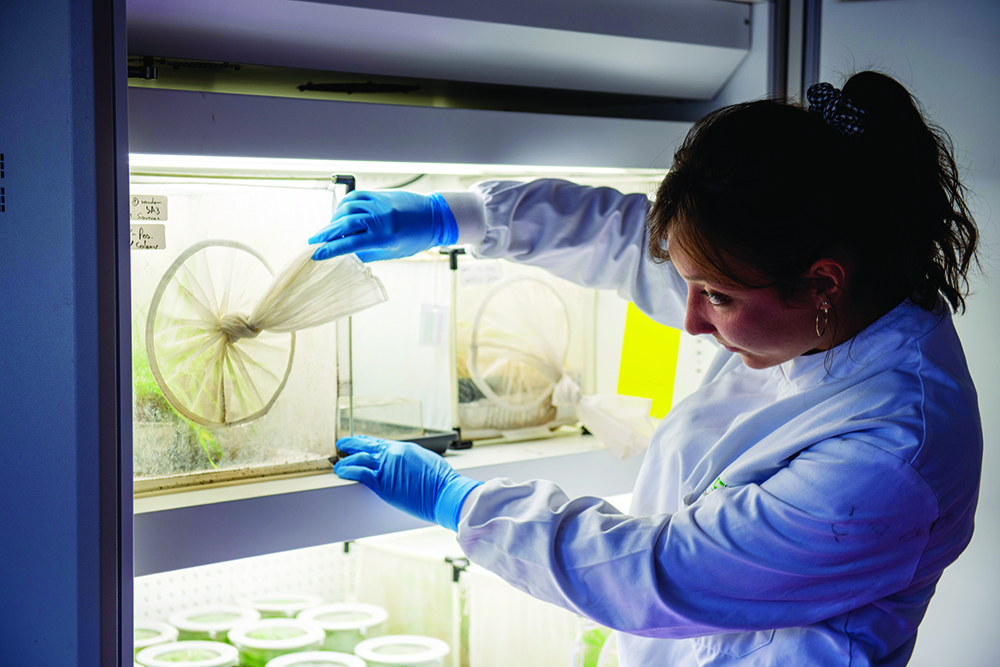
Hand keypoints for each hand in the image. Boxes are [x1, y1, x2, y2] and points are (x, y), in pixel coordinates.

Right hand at [309, 191, 457, 261]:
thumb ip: (367, 252)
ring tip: (329, 229)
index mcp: (385, 237)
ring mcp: (380, 203)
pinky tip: (341, 214)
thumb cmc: (416, 239)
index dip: (330, 249)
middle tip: (314, 240)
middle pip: (344, 223)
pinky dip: (344, 206)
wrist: (435, 217)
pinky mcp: (380, 194)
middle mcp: (381, 218)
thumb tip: (345, 253)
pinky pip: (356, 197)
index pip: (350, 243)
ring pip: (347, 208)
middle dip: (326, 233)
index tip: (316, 254)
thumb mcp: (392, 252)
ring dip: (334, 219)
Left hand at [334, 435, 481, 530]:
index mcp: (404, 448)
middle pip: (366, 445)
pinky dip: (347, 470)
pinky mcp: (382, 482)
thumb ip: (411, 461)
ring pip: (358, 458)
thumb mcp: (426, 462)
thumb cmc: (441, 482)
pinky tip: (341, 472)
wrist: (445, 492)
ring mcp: (386, 467)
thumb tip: (405, 466)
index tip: (358, 442)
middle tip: (342, 445)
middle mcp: (393, 453)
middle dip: (351, 444)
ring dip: (345, 460)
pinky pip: (358, 472)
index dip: (366, 442)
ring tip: (338, 464)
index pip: (379, 443)